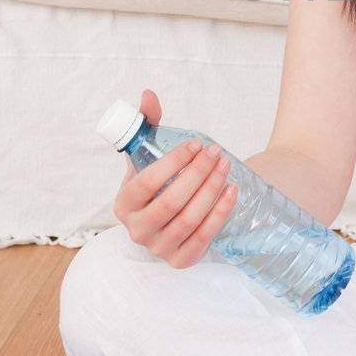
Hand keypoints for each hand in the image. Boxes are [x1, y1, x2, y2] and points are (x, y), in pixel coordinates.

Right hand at [112, 87, 238, 268]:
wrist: (174, 216)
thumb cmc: (160, 183)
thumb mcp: (149, 155)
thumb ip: (147, 124)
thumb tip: (148, 94)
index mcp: (123, 204)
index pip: (146, 183)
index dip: (172, 163)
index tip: (195, 144)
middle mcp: (137, 230)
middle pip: (171, 202)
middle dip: (198, 174)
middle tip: (216, 153)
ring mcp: (159, 248)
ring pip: (189, 219)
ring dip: (211, 190)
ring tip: (226, 166)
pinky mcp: (181, 260)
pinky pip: (203, 238)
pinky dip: (220, 213)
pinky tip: (232, 190)